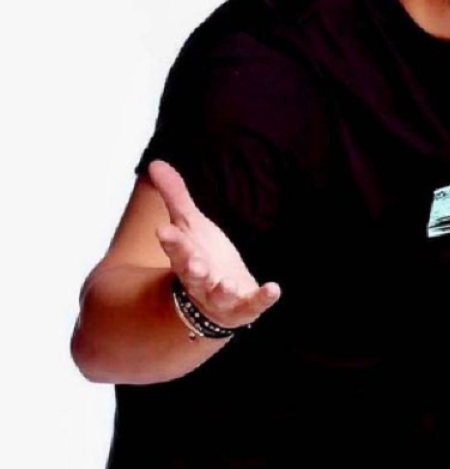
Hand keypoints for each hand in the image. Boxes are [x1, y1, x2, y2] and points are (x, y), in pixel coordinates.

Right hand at [148, 160, 280, 329]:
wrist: (213, 301)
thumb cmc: (200, 257)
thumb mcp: (190, 224)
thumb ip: (176, 196)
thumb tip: (155, 162)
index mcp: (186, 257)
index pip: (176, 247)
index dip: (171, 240)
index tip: (162, 229)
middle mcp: (200, 280)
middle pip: (192, 273)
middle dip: (192, 268)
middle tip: (194, 264)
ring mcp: (222, 296)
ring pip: (219, 294)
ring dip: (222, 290)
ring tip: (226, 284)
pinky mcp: (244, 305)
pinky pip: (253, 304)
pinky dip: (263, 298)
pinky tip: (274, 289)